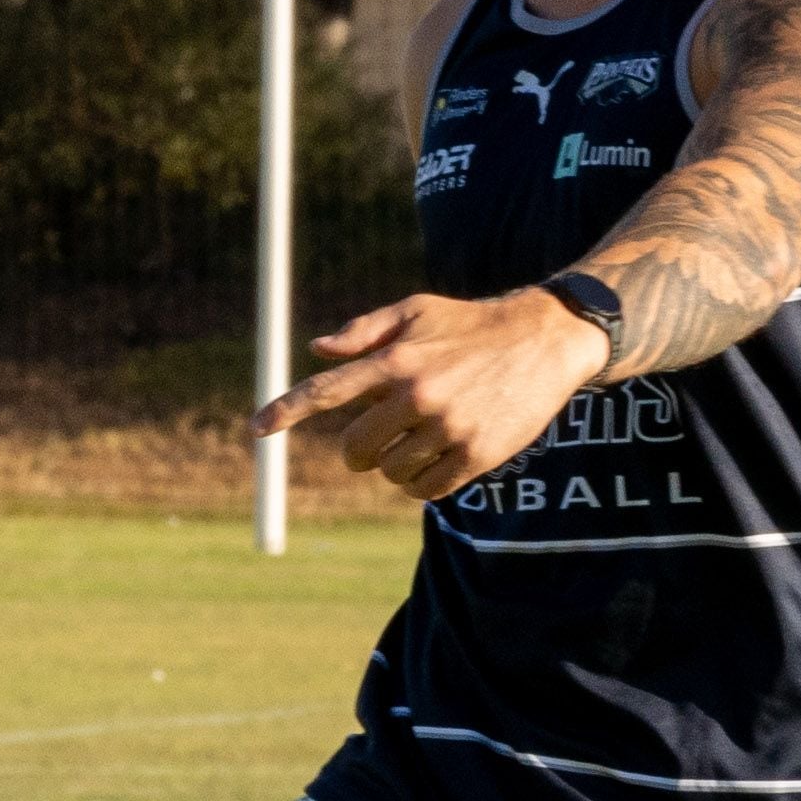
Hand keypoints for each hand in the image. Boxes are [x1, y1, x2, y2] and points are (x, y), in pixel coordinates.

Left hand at [257, 286, 609, 499]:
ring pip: (391, 472)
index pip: (328, 390)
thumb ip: (366, 330)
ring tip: (418, 443)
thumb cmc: (472, 325)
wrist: (544, 340)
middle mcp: (418, 394)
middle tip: (373, 443)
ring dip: (395, 465)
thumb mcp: (418, 311)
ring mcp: (447, 427)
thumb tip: (317, 348)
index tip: (256, 429)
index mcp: (396, 359)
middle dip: (358, 451)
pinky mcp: (475, 454)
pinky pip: (426, 489)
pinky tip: (436, 460)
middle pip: (356, 447)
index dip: (286, 410)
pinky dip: (421, 483)